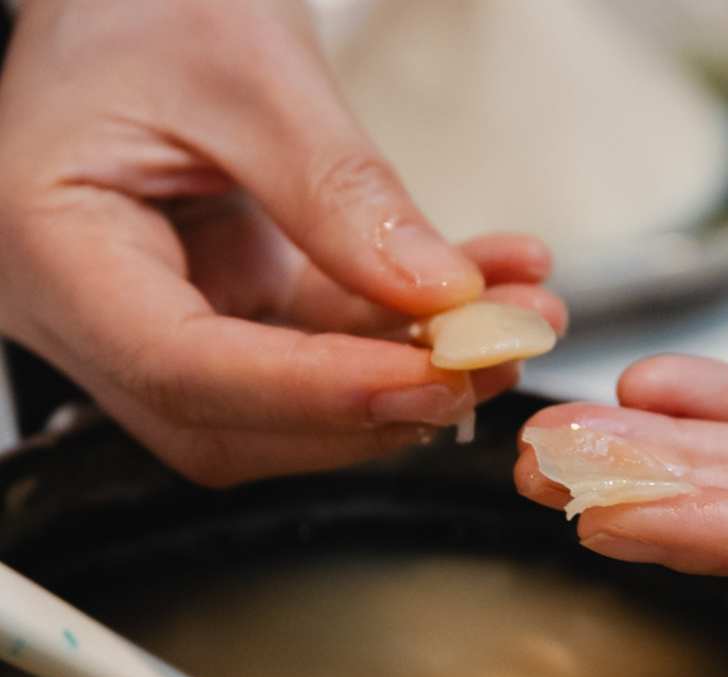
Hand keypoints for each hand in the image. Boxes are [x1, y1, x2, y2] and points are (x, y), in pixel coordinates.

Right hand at [0, 0, 565, 483]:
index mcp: (55, 249)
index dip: (314, 391)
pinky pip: (315, 355)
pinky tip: (478, 296)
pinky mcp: (221, 318)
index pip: (181, 366)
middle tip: (490, 360)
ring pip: (285, 411)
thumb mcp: (247, 66)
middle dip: (374, 407)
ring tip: (509, 323)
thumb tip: (441, 295)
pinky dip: (399, 339)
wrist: (131, 2)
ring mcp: (158, 328)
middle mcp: (92, 318)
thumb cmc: (145, 4)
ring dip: (405, 382)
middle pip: (234, 420)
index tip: (433, 376)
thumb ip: (339, 188)